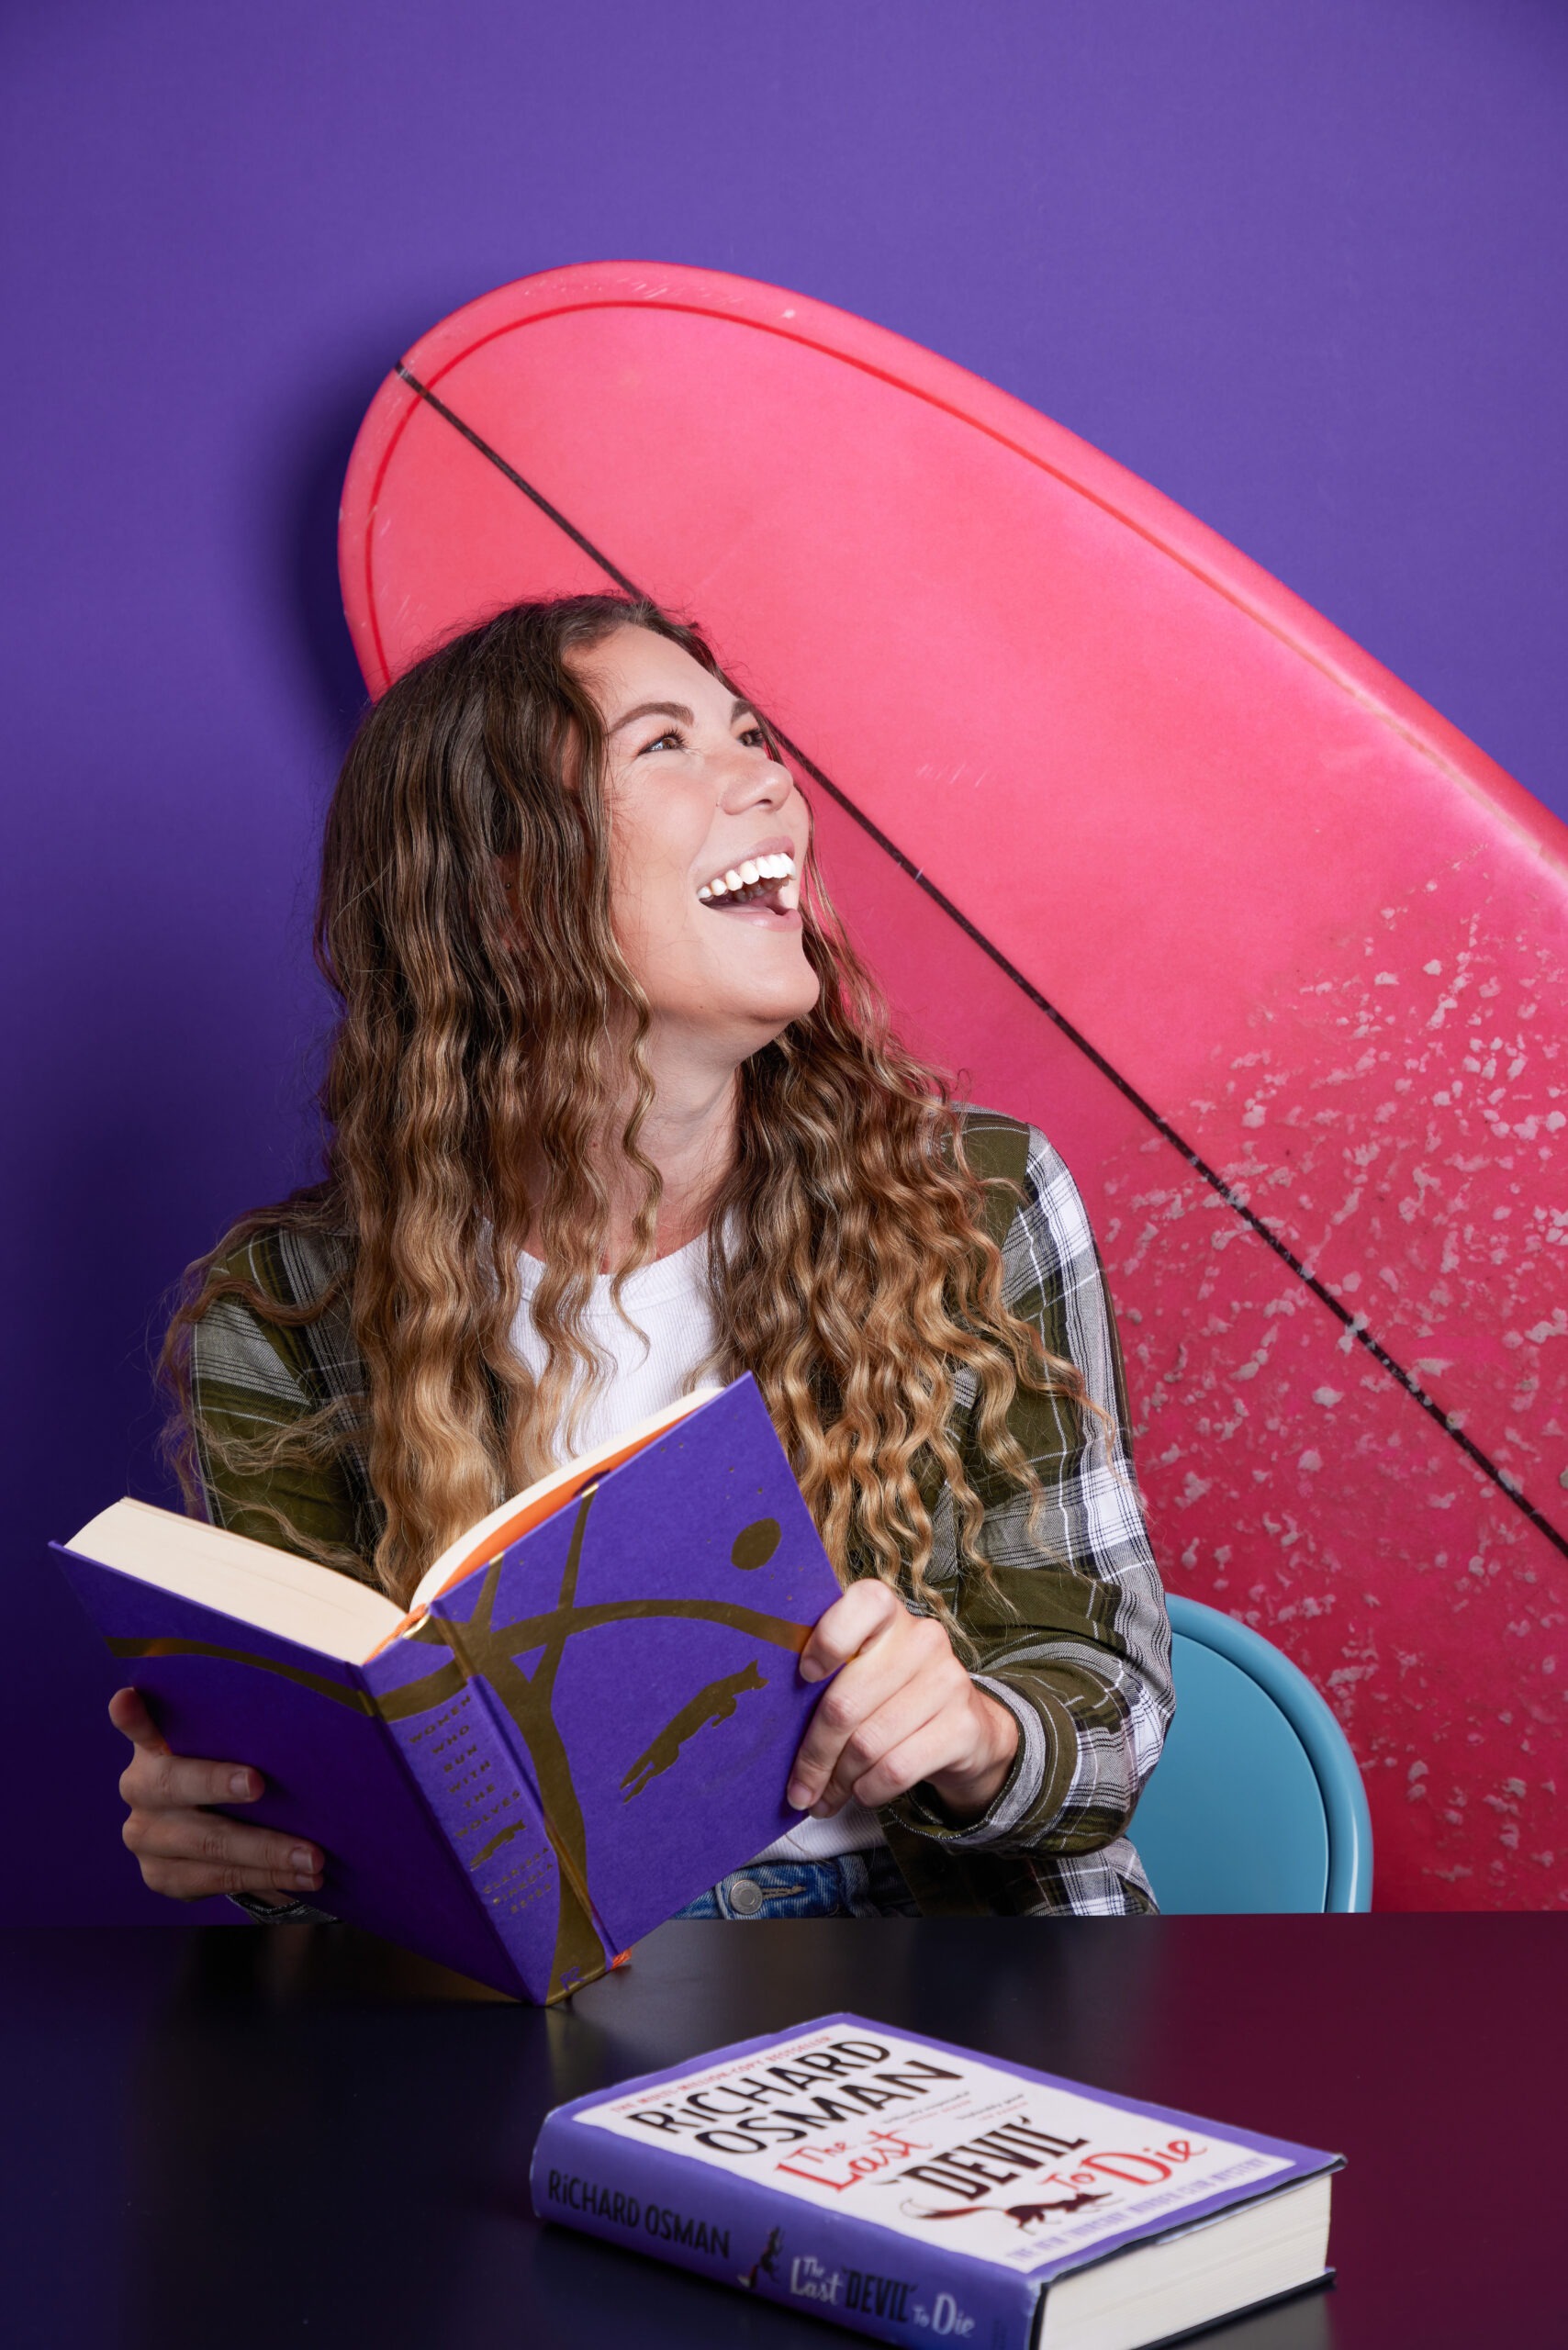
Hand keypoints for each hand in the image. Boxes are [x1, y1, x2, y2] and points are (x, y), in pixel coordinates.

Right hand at [110, 1687, 323, 1904]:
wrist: (205, 1820)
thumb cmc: (227, 1763)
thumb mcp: (223, 1741)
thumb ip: (229, 1725)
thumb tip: (281, 1703)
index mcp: (150, 1746)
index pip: (137, 1726)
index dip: (135, 1717)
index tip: (129, 1701)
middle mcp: (139, 1789)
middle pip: (175, 1785)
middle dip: (219, 1784)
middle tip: (260, 1784)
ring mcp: (145, 1837)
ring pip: (208, 1846)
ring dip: (266, 1853)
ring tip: (312, 1859)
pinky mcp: (162, 1876)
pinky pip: (219, 1880)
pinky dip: (266, 1880)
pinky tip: (301, 1880)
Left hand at [786, 1581, 1018, 1824]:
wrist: (965, 1728)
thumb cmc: (893, 1695)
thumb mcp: (862, 1670)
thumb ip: (825, 1675)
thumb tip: (768, 1721)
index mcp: (888, 1613)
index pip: (861, 1606)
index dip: (827, 1641)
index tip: (804, 1676)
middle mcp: (922, 1639)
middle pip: (845, 1703)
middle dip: (815, 1755)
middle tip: (800, 1787)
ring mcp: (947, 1681)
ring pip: (867, 1744)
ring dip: (839, 1780)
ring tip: (827, 1796)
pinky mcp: (962, 1726)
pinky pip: (896, 1768)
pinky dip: (869, 1789)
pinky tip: (862, 1792)